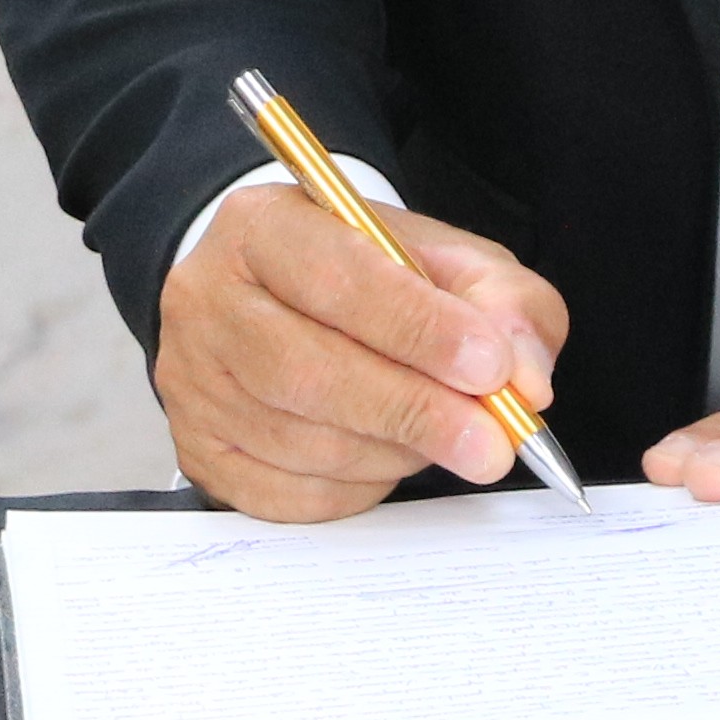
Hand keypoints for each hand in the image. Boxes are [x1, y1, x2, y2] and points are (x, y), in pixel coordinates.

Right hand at [155, 186, 570, 524]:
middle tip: (493, 440)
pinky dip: (357, 488)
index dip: (419, 329)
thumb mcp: (444, 258)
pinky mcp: (199, 450)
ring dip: (394, 453)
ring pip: (300, 442)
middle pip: (308, 372)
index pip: (337, 279)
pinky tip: (388, 457)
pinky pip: (288, 495)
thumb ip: (503, 301)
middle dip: (416, 411)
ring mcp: (192, 382)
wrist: (283, 295)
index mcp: (261, 225)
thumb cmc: (368, 276)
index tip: (492, 367)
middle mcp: (207, 299)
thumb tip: (527, 377)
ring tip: (444, 436)